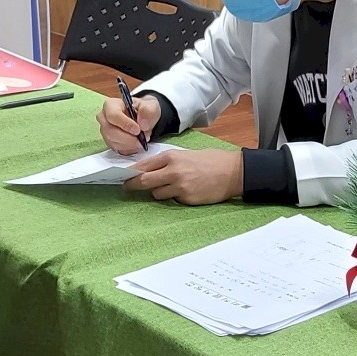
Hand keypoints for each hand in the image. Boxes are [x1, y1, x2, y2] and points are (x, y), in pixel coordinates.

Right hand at [98, 91, 160, 154]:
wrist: (143, 117)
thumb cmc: (143, 110)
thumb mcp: (151, 106)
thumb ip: (148, 112)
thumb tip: (142, 125)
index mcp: (111, 104)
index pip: (113, 115)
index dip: (125, 124)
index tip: (138, 130)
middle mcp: (104, 117)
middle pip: (110, 131)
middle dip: (128, 138)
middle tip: (142, 139)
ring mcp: (105, 131)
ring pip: (113, 142)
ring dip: (130, 144)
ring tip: (141, 140)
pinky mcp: (109, 142)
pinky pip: (117, 148)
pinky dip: (129, 149)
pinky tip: (136, 144)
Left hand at [126, 148, 242, 204]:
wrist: (233, 172)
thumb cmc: (211, 161)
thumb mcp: (186, 155)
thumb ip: (168, 162)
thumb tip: (148, 170)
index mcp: (172, 157)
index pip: (144, 166)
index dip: (131, 173)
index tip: (123, 177)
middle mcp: (173, 171)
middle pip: (144, 181)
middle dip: (132, 186)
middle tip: (126, 188)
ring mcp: (179, 186)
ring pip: (157, 194)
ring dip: (158, 192)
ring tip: (171, 187)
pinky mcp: (187, 199)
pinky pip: (172, 200)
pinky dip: (174, 197)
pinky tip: (185, 191)